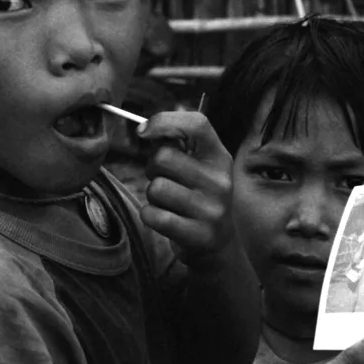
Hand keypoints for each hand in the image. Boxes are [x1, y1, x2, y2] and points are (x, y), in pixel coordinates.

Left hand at [136, 111, 233, 265]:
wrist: (219, 242)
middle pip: (164, 157)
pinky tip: (165, 217)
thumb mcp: (199, 165)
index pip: (197, 124)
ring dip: (152, 195)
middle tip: (163, 178)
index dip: (164, 121)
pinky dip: (150, 215)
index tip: (143, 132)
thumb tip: (146, 130)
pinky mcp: (198, 234)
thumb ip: (176, 144)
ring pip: (156, 187)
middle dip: (152, 167)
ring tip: (168, 201)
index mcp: (219, 157)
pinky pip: (153, 215)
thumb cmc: (198, 195)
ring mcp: (211, 209)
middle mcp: (220, 181)